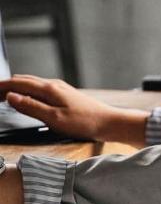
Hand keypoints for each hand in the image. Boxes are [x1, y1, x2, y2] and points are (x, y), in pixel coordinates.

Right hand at [0, 74, 121, 141]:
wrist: (106, 121)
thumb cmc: (83, 121)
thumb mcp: (53, 118)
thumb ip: (31, 107)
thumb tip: (11, 96)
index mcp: (49, 89)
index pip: (19, 83)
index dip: (2, 86)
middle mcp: (54, 85)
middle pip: (24, 81)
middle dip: (6, 85)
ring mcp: (60, 89)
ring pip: (32, 84)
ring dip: (16, 88)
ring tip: (2, 95)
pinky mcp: (64, 95)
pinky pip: (40, 89)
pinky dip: (27, 91)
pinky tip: (25, 98)